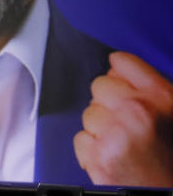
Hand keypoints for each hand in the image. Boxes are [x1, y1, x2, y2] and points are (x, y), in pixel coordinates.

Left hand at [74, 51, 172, 186]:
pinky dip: (93, 149)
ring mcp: (115, 135)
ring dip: (102, 127)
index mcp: (163, 99)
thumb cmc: (171, 157)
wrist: (166, 192)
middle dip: (110, 102)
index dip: (122, 72)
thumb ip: (149, 88)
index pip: (123, 61)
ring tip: (125, 145)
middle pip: (100, 85)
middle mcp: (138, 112)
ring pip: (89, 112)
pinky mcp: (98, 157)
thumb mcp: (172, 113)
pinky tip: (114, 157)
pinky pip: (81, 138)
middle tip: (130, 124)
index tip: (122, 80)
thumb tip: (116, 65)